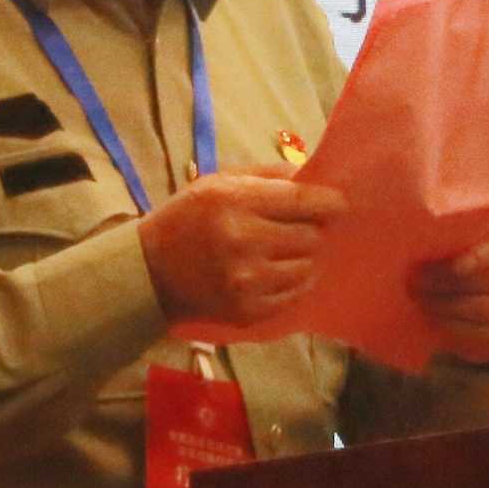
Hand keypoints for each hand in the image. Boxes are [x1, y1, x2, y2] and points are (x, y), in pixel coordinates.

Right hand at [140, 172, 346, 328]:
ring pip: (307, 267)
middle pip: (310, 236)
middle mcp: (242, 242)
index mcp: (234, 202)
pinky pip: (295, 295)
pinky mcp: (247, 311)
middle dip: (311, 230)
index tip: (338, 204)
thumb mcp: (218, 182)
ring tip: (285, 252)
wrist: (150, 273)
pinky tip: (276, 274)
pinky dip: (293, 283)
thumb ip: (268, 176)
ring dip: (303, 258)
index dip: (329, 202)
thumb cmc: (188, 219)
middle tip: (298, 229)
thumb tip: (315, 175)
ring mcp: (246, 281)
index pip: (302, 200)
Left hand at [407, 218, 488, 366]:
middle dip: (452, 283)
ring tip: (423, 300)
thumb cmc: (474, 254)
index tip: (450, 265)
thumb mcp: (473, 237)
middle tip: (417, 281)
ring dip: (451, 307)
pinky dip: (458, 330)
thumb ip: (461, 235)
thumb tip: (429, 236)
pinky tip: (436, 321)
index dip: (479, 255)